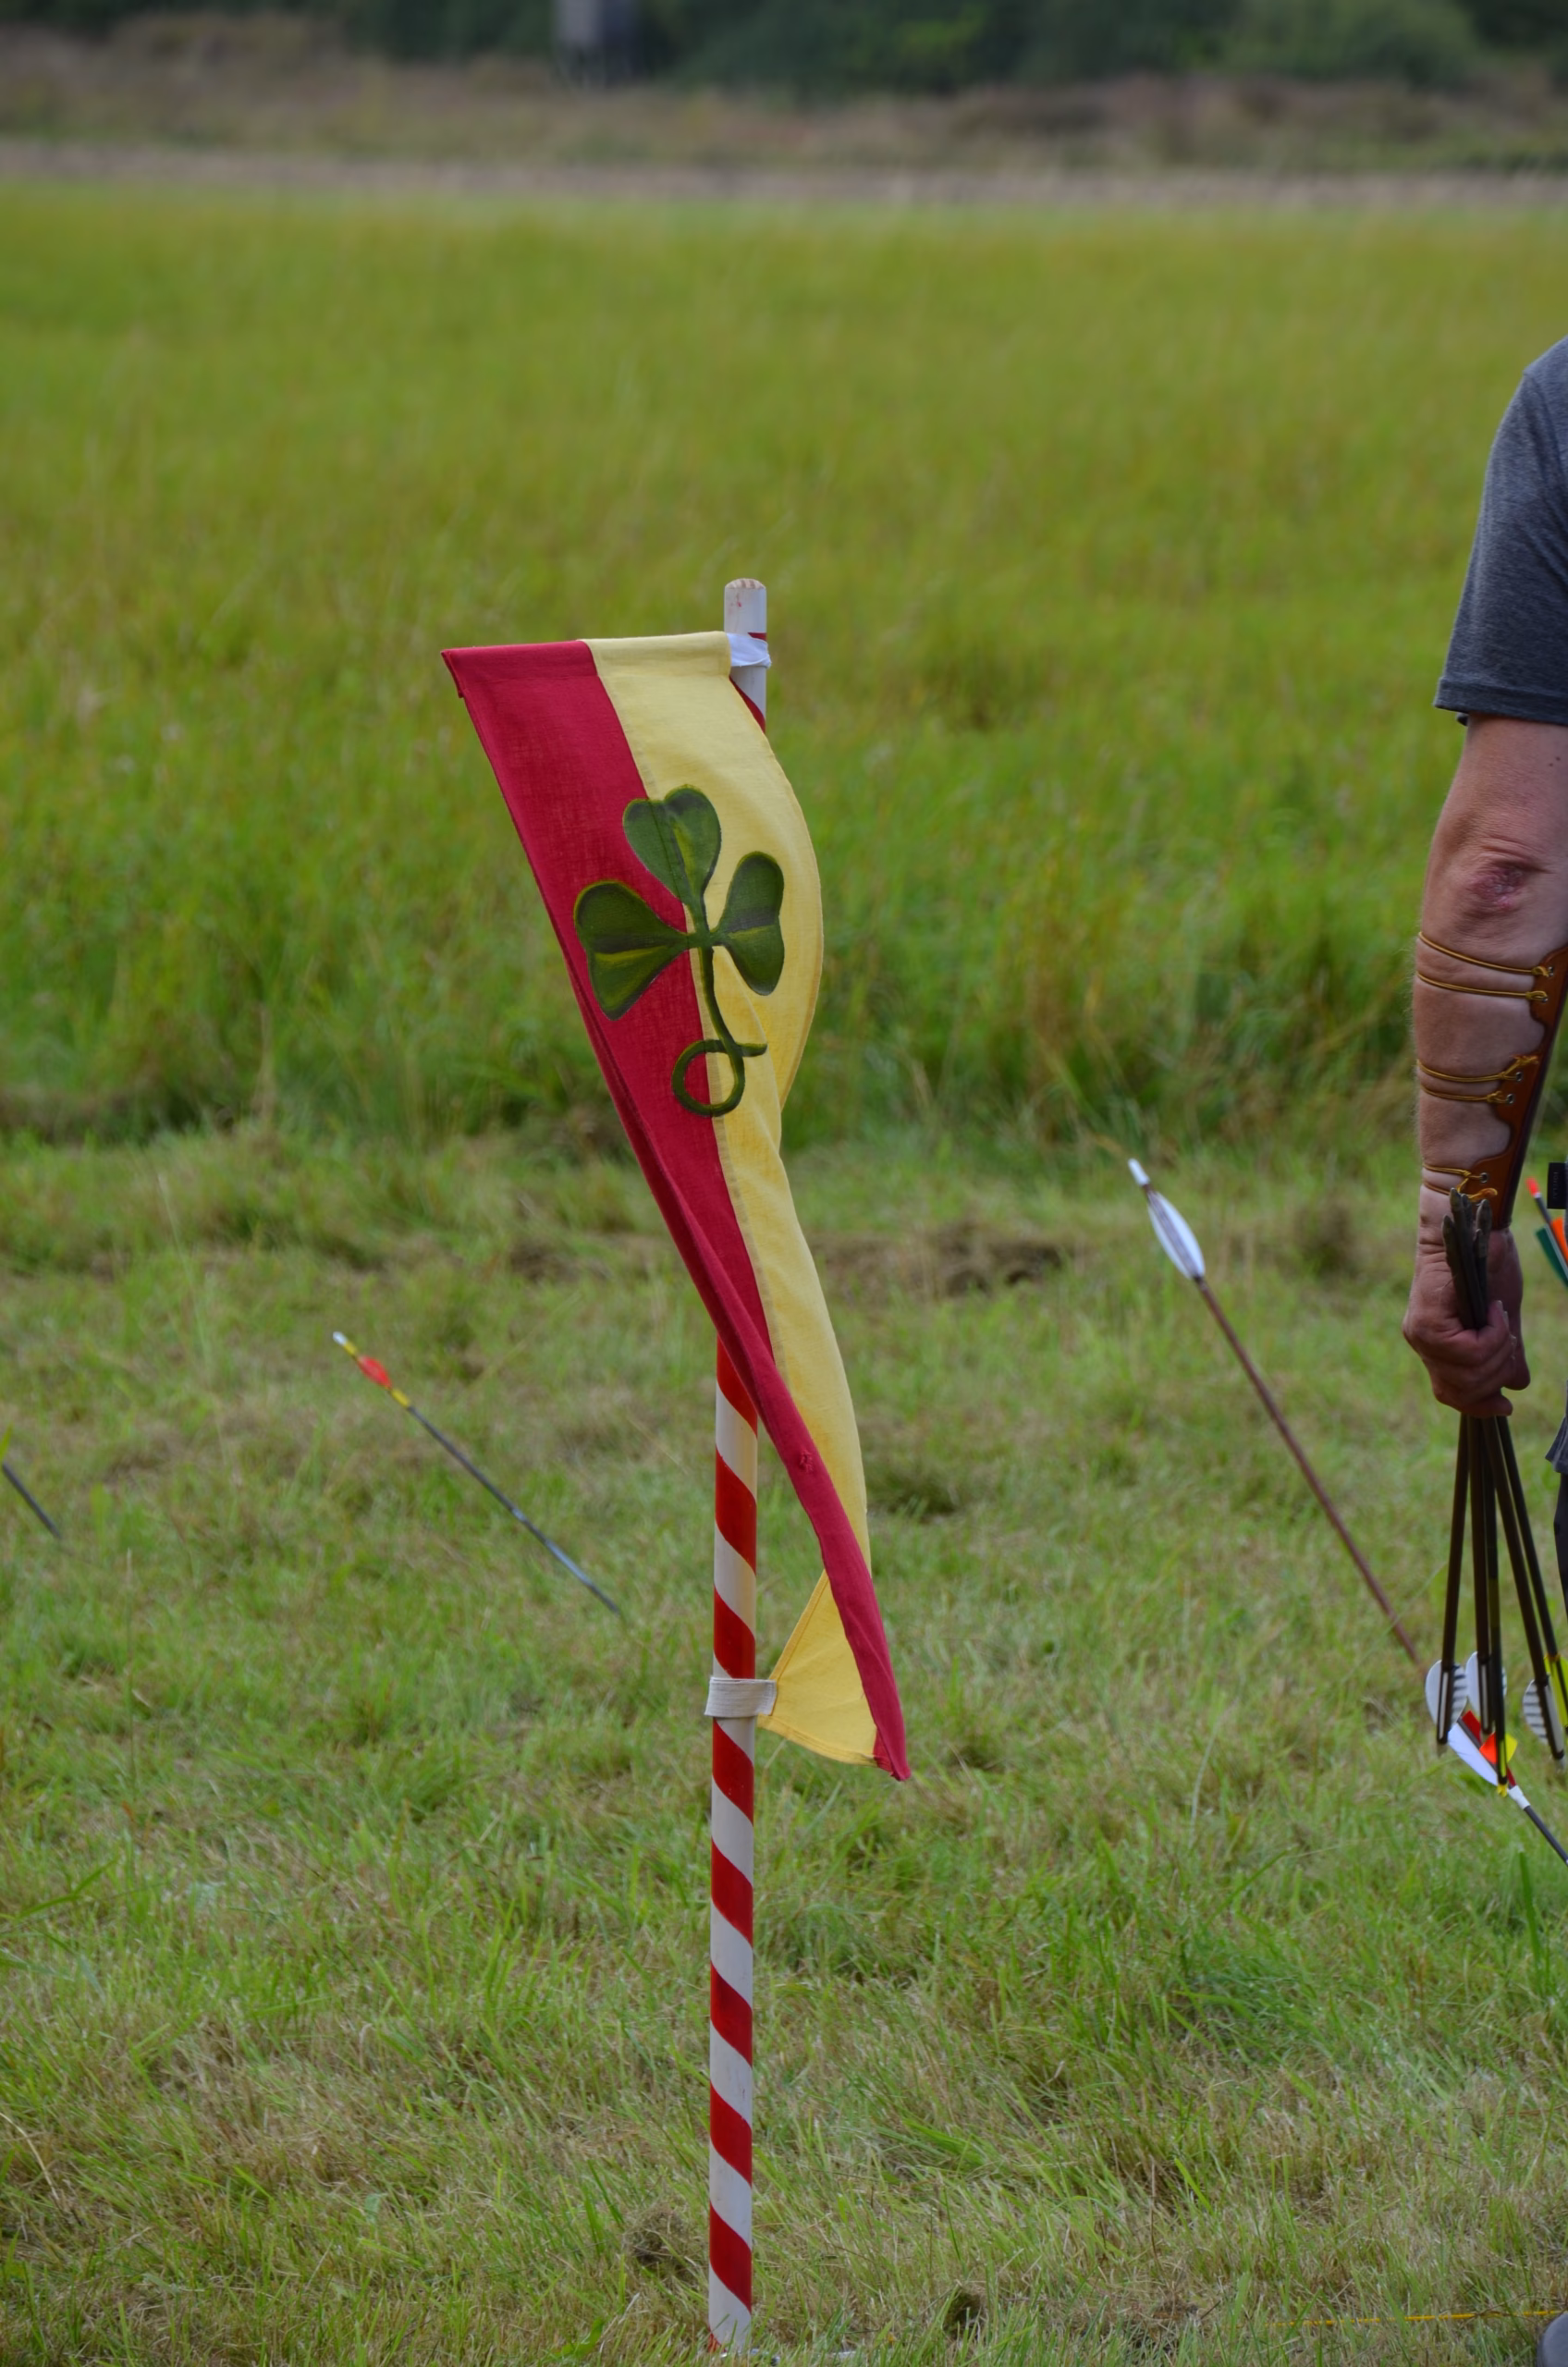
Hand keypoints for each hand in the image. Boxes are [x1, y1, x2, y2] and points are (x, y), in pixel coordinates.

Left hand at [1403, 1218, 1527, 1414]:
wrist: (1476, 1228)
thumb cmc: (1488, 1267)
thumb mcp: (1502, 1320)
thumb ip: (1503, 1353)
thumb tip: (1515, 1387)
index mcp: (1435, 1347)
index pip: (1452, 1396)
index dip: (1480, 1405)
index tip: (1504, 1404)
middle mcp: (1421, 1343)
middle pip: (1463, 1390)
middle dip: (1498, 1372)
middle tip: (1509, 1339)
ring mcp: (1421, 1334)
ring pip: (1467, 1373)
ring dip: (1498, 1352)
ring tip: (1501, 1322)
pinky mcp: (1427, 1320)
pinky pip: (1467, 1351)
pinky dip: (1491, 1336)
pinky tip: (1494, 1312)